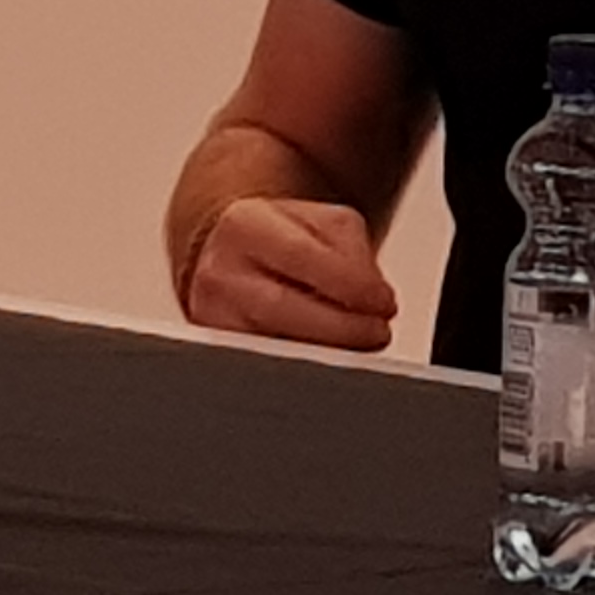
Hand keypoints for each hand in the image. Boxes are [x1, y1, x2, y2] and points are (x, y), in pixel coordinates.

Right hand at [179, 194, 396, 352]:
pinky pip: (261, 368)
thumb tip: (375, 303)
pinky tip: (327, 365)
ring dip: (323, 353)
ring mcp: (210, 315)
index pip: (301, 255)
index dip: (350, 285)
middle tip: (377, 334)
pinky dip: (301, 370)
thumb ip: (356, 256)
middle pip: (277, 308)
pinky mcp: (216, 351)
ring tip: (357, 350)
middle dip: (339, 328)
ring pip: (267, 345)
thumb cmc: (287, 240)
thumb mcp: (329, 224)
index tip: (385, 304)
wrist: (231, 255)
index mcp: (246, 225)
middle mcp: (218, 271)